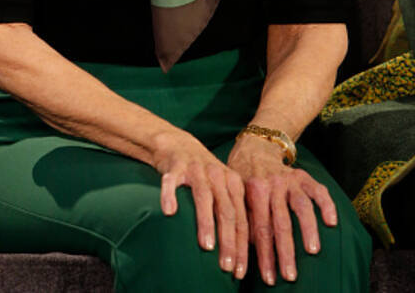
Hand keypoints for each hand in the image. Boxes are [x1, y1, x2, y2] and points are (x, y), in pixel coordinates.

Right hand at [153, 130, 248, 277]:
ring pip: (203, 196)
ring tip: (206, 246)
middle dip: (228, 240)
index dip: (242, 246)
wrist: (178, 143)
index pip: (242, 218)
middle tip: (226, 266)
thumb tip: (244, 249)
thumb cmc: (203, 174)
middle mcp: (217, 174)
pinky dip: (170, 195)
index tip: (240, 271)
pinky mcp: (175, 166)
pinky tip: (169, 210)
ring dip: (206, 222)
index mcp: (233, 182)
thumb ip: (233, 210)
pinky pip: (172, 181)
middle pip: (227, 210)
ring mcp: (196, 169)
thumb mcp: (223, 187)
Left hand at [227, 134, 336, 285]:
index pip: (260, 229)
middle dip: (285, 252)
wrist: (256, 145)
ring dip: (308, 230)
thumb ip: (244, 219)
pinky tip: (332, 222)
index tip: (268, 278)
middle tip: (290, 276)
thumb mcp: (238, 194)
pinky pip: (318, 190)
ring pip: (301, 207)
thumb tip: (246, 252)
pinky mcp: (304, 176)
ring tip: (313, 252)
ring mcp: (290, 180)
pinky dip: (326, 205)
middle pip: (281, 223)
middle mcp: (273, 185)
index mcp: (254, 191)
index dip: (264, 255)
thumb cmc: (244, 176)